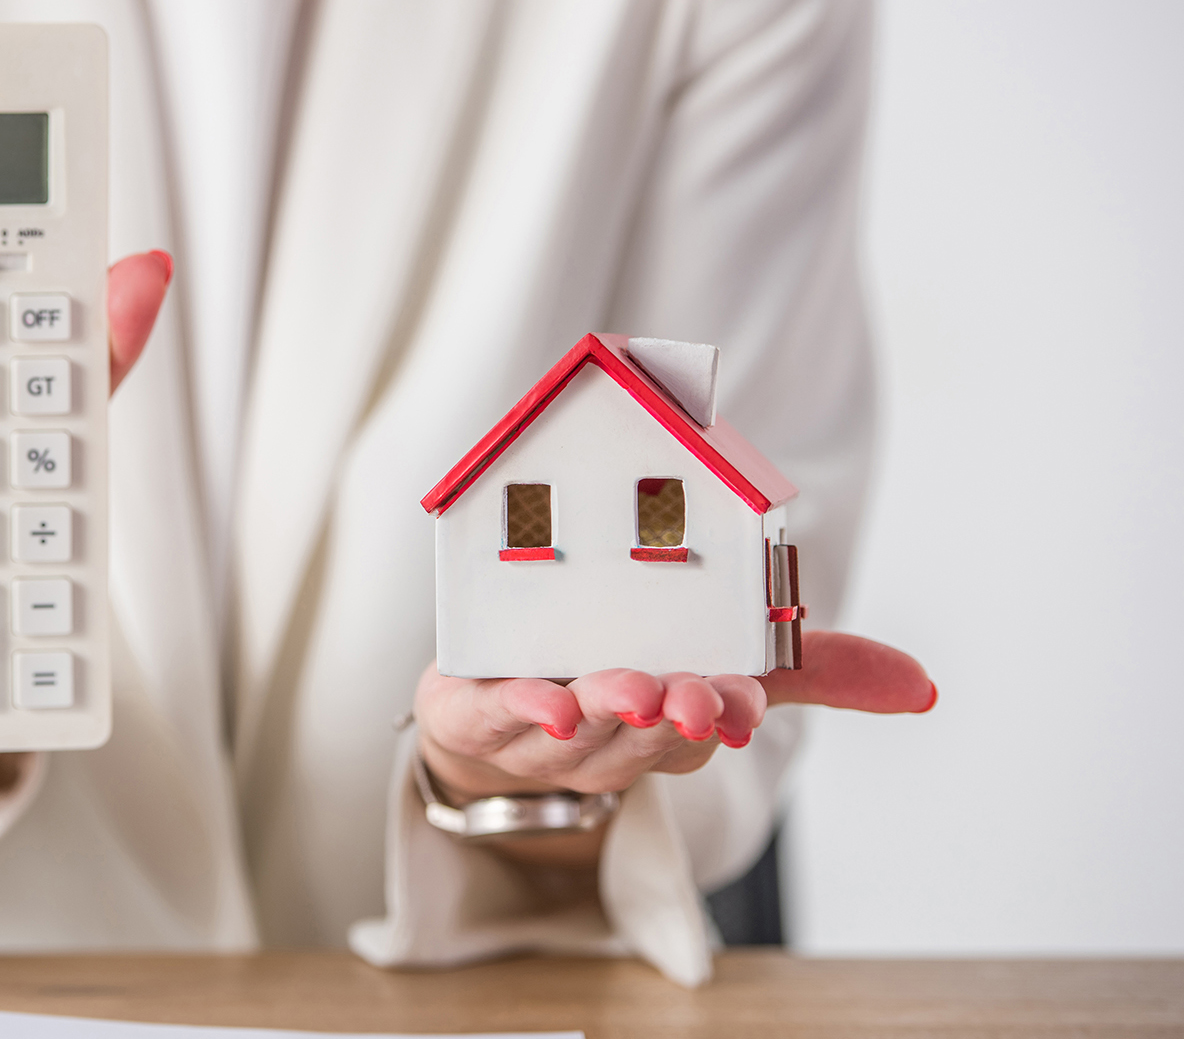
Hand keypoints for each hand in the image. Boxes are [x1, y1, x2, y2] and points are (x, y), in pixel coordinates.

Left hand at [415, 630, 933, 865]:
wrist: (493, 703)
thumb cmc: (614, 673)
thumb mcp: (718, 661)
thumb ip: (811, 666)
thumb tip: (923, 688)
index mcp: (670, 722)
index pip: (710, 727)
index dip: (728, 715)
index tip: (742, 702)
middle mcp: (610, 736)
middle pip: (646, 734)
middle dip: (672, 717)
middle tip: (690, 698)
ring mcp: (540, 733)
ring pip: (577, 730)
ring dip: (602, 711)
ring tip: (623, 691)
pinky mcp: (475, 717)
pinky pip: (495, 719)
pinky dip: (519, 711)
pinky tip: (543, 702)